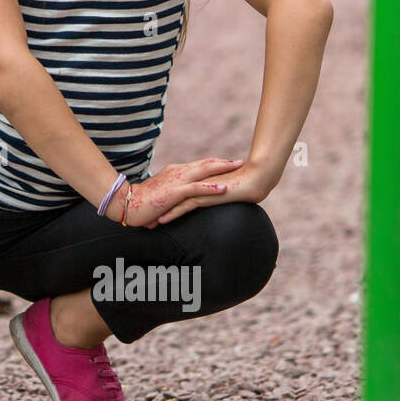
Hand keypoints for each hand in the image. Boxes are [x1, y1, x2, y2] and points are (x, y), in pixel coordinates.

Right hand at [113, 158, 250, 227]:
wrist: (127, 202)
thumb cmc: (142, 201)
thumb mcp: (160, 192)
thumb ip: (172, 191)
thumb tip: (181, 195)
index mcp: (174, 172)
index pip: (198, 165)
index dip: (214, 163)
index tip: (228, 163)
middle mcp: (177, 172)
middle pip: (205, 164)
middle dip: (223, 162)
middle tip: (239, 161)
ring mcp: (176, 181)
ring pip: (203, 171)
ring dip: (221, 168)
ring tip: (237, 167)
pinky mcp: (174, 192)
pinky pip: (196, 188)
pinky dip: (211, 187)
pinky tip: (224, 188)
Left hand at [147, 159, 273, 224]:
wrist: (257, 177)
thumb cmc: (245, 182)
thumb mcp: (225, 188)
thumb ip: (215, 191)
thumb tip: (211, 198)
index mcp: (199, 180)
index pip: (177, 190)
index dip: (164, 199)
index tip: (151, 208)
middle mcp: (196, 183)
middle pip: (170, 195)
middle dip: (156, 206)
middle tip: (143, 217)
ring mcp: (199, 188)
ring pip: (174, 201)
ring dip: (160, 212)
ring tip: (148, 222)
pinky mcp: (205, 195)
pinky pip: (185, 205)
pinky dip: (173, 213)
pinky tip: (162, 221)